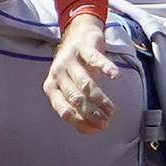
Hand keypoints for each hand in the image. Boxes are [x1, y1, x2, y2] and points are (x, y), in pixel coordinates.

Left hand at [42, 14, 118, 133]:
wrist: (78, 34)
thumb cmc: (76, 68)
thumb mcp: (71, 88)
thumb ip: (77, 108)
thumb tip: (90, 131)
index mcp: (51, 87)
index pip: (63, 109)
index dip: (80, 121)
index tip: (96, 129)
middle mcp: (57, 73)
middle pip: (75, 98)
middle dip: (91, 113)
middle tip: (106, 122)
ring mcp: (70, 59)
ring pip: (85, 83)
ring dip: (100, 99)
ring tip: (112, 110)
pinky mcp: (84, 47)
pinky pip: (95, 60)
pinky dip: (106, 68)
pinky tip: (115, 76)